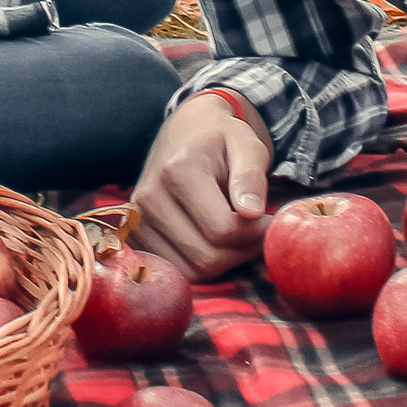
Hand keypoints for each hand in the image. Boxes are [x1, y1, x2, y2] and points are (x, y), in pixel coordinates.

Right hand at [129, 93, 272, 281]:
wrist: (183, 133)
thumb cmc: (219, 139)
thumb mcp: (245, 144)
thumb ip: (250, 176)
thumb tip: (252, 212)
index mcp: (178, 171)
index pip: (223, 229)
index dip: (256, 233)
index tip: (270, 221)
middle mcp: (150, 198)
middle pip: (207, 257)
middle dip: (242, 251)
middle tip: (257, 232)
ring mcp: (138, 220)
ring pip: (192, 271)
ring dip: (223, 262)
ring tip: (235, 235)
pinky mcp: (136, 236)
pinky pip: (177, 272)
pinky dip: (201, 266)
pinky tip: (213, 242)